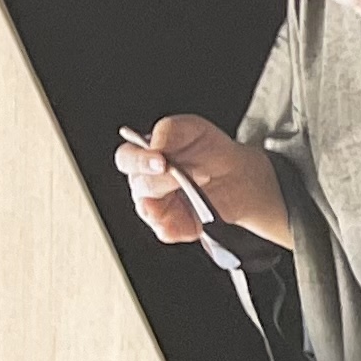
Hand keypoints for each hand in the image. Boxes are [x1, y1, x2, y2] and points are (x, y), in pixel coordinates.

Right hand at [114, 116, 292, 250]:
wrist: (234, 174)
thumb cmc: (206, 149)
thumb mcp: (193, 128)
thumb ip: (170, 130)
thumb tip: (155, 143)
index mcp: (143, 157)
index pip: (126, 159)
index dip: (139, 161)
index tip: (161, 161)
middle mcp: (143, 183)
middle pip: (139, 185)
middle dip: (163, 180)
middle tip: (188, 174)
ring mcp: (154, 207)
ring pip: (150, 211)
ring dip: (177, 200)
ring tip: (201, 187)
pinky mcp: (170, 226)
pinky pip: (169, 231)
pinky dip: (185, 224)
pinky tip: (200, 213)